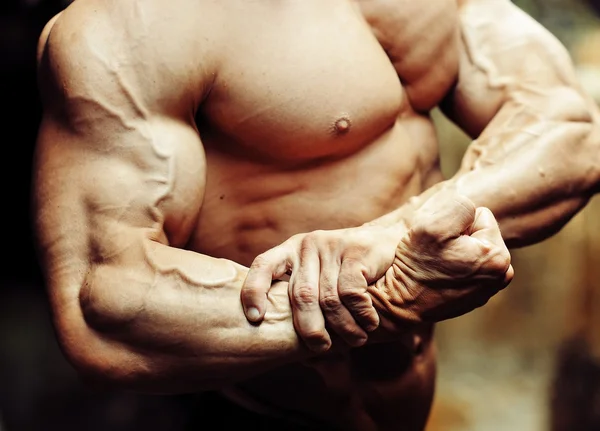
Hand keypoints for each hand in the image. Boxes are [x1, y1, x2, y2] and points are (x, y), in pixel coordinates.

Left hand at [241, 226, 400, 352]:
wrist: (393, 243)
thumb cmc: (351, 270)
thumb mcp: (320, 275)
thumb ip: (302, 294)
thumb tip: (282, 341)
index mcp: (291, 251)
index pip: (262, 266)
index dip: (253, 291)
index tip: (255, 318)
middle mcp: (307, 246)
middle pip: (301, 296)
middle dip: (311, 329)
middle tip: (322, 347)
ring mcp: (331, 245)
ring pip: (329, 299)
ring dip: (344, 327)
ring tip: (356, 340)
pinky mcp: (355, 250)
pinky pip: (351, 294)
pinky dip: (361, 315)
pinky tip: (370, 323)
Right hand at [369, 190, 513, 325]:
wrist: (398, 304)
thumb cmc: (415, 265)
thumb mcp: (433, 225)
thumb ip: (461, 206)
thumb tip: (470, 211)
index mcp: (498, 257)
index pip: (480, 214)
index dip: (454, 223)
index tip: (439, 242)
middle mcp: (501, 274)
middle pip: (479, 232)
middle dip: (458, 237)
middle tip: (436, 254)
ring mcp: (488, 288)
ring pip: (472, 248)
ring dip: (455, 251)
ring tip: (436, 265)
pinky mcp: (475, 296)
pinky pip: (466, 266)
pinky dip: (453, 267)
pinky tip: (438, 277)